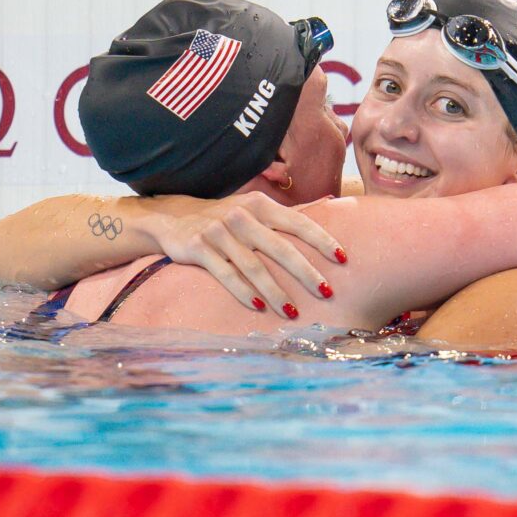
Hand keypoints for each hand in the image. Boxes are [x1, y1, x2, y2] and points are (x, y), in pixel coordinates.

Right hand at [145, 192, 346, 317]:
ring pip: (254, 267)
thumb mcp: (254, 210)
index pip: (298, 222)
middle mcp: (241, 216)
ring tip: (293, 312)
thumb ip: (285, 216)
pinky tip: (258, 307)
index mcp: (260, 205)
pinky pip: (225, 274)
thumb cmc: (227, 220)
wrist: (173, 218)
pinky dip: (243, 292)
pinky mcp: (199, 248)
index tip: (343, 258)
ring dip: (276, 292)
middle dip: (306, 273)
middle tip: (327, 293)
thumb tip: (331, 206)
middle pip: (280, 248)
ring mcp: (219, 232)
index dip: (322, 240)